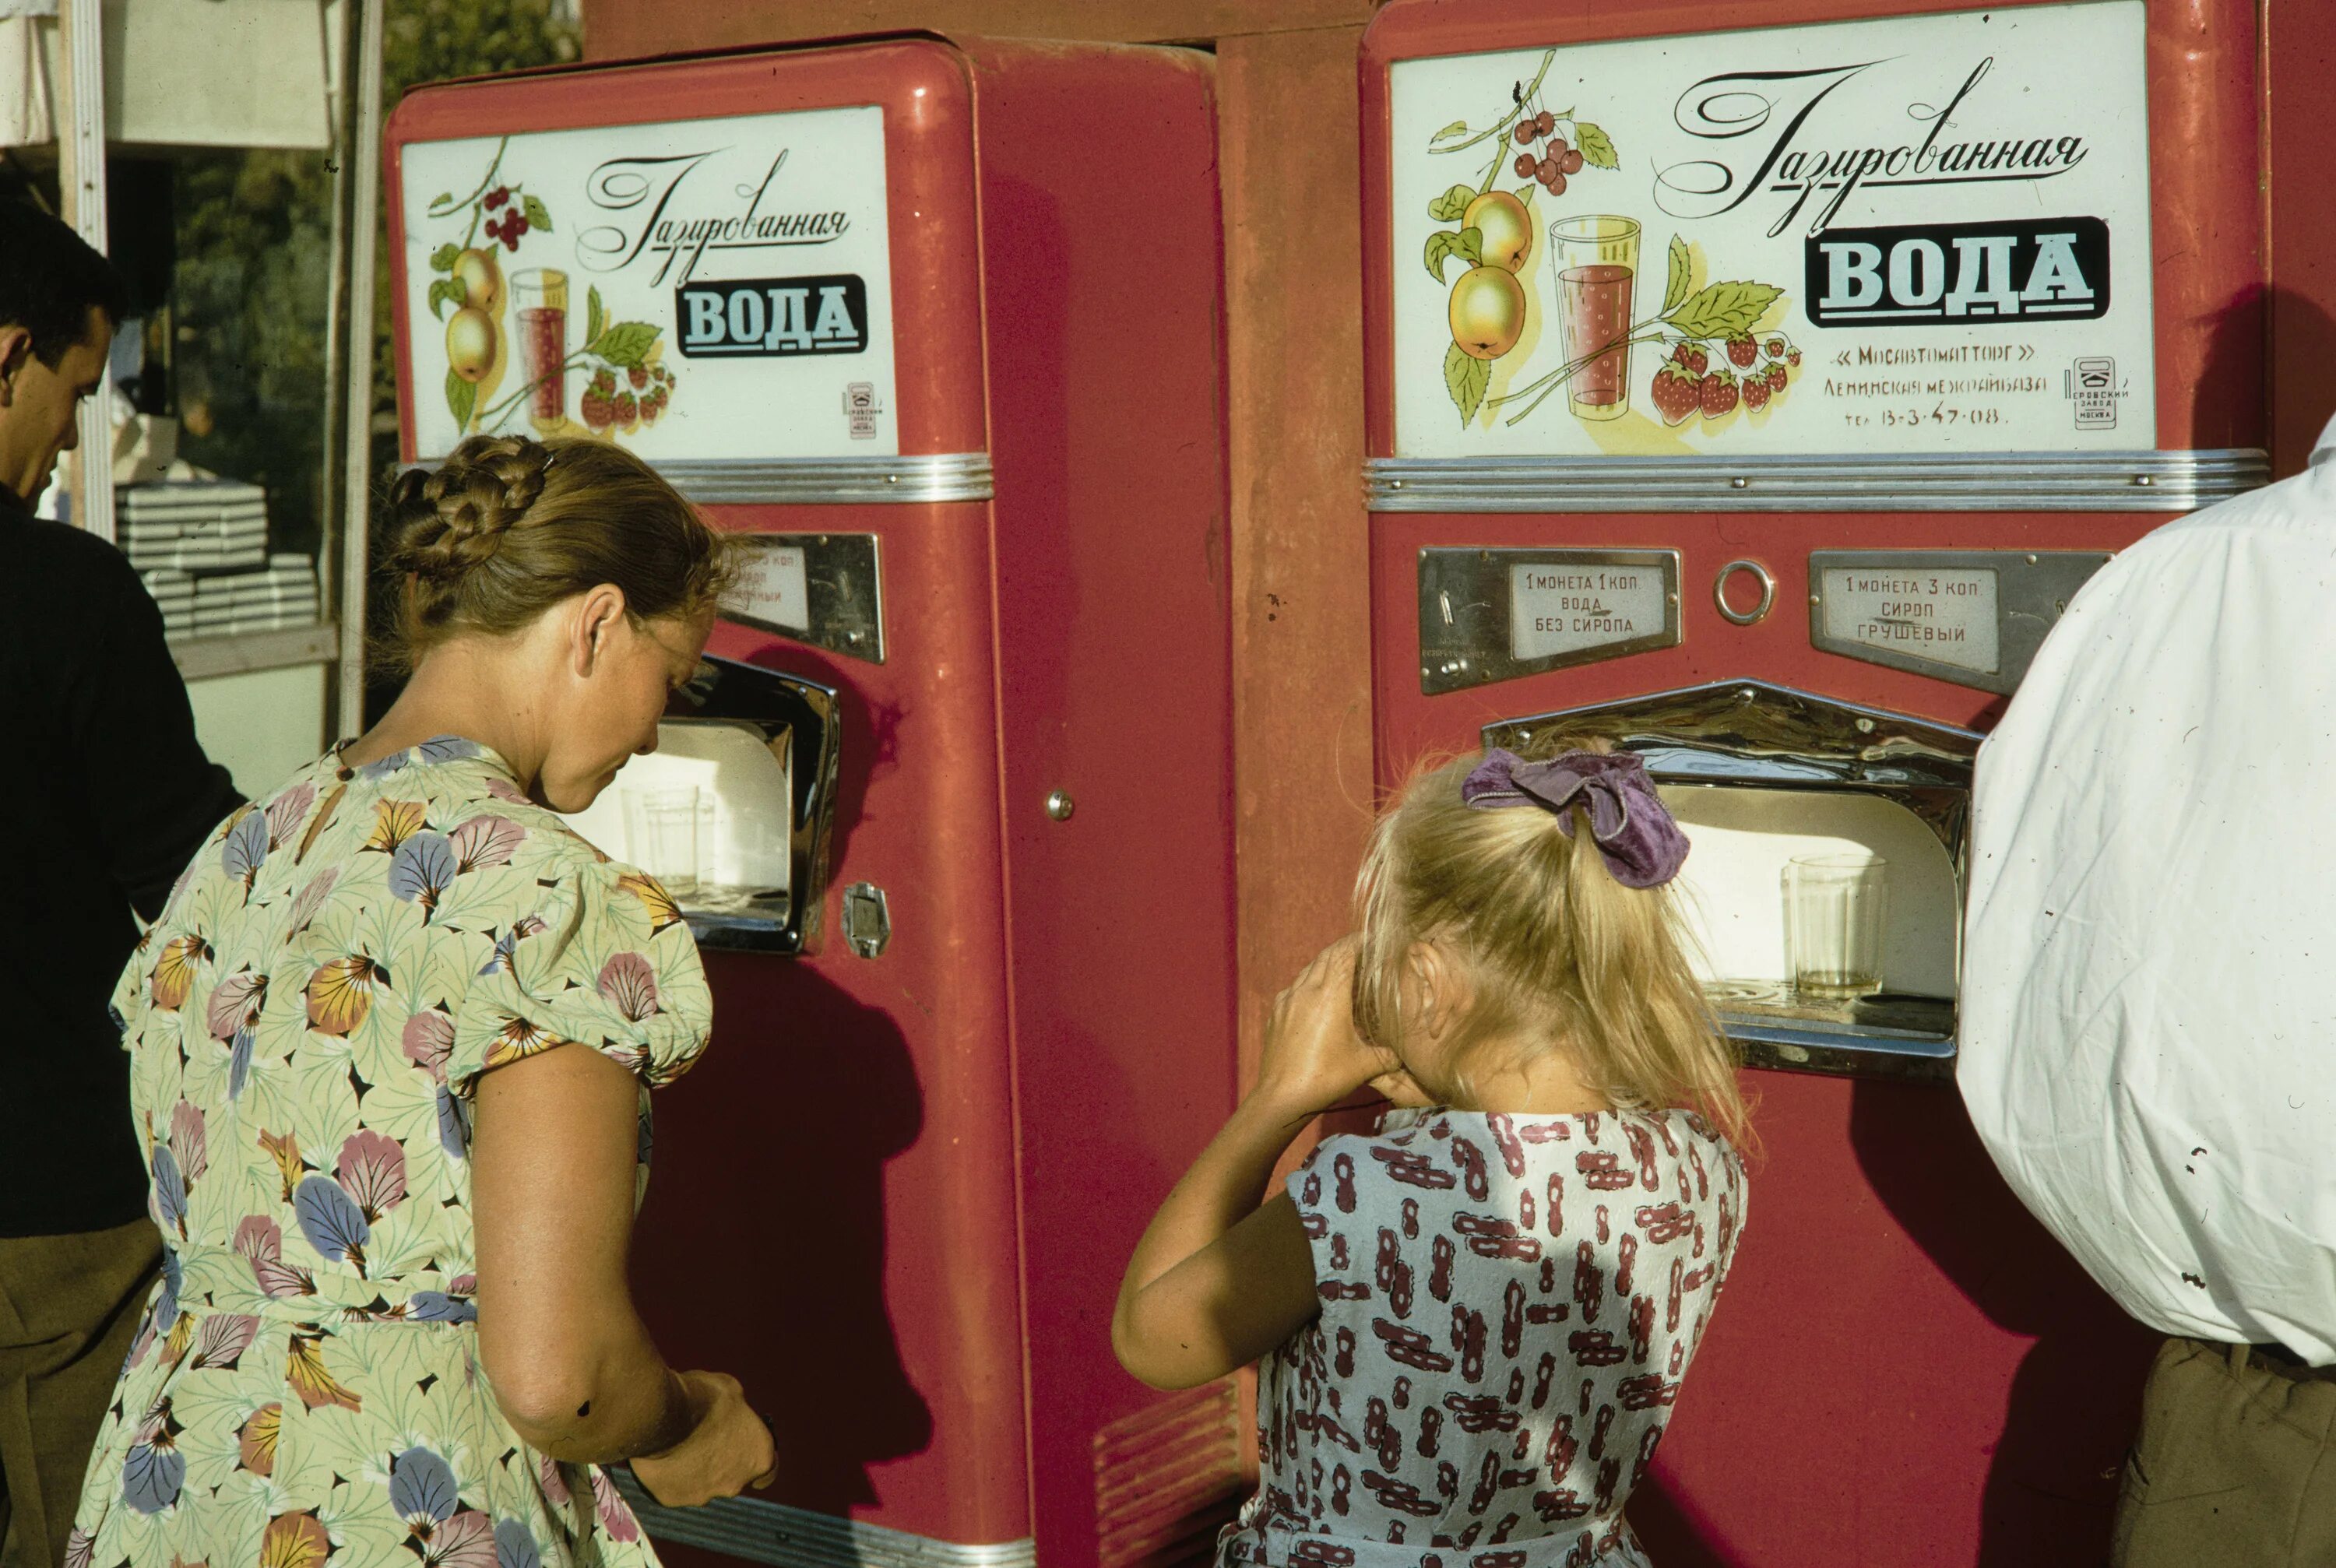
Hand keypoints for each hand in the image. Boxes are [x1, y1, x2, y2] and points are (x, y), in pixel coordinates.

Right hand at [629, 1371, 776, 1506]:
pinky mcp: (673, 1498)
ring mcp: (703, 1495)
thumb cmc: (704, 1399)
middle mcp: (735, 1484)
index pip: (769, 1471)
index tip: (746, 1452)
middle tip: (705, 1441)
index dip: (755, 1460)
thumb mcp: (732, 1392)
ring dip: (695, 1470)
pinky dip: (671, 1475)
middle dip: (722, 1463)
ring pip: (702, 1484)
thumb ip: (738, 1412)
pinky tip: (661, 1455)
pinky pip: (675, 1487)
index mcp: (759, 1458)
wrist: (663, 1416)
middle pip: (732, 1478)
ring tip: (678, 1445)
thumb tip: (733, 1413)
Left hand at [1255, 937, 1411, 1120]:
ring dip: (1327, 964)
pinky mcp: (1277, 1012)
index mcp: (1329, 994)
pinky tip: (1319, 997)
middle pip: (1327, 955)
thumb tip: (1410, 1055)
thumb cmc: (1325, 1078)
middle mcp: (1306, 990)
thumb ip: (1391, 1055)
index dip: (1360, 941)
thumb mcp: (1365, 1066)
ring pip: (1309, 969)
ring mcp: (1287, 1000)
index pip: (1344, 952)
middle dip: (1346, 949)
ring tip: (1345, 972)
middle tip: (1365, 951)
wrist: (1281, 1097)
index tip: (1374, 938)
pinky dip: (1311, 982)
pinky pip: (1296, 987)